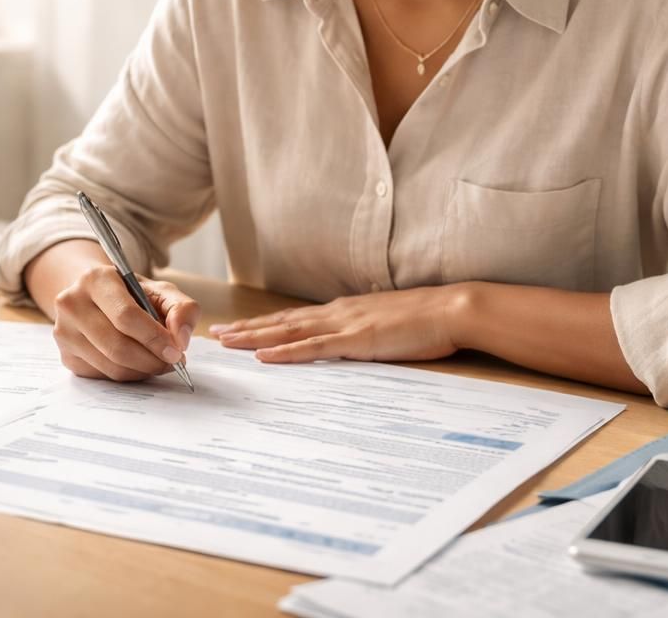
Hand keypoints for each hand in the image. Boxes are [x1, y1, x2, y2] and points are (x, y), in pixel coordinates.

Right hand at [49, 265, 198, 381]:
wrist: (95, 297)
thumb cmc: (131, 295)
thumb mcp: (160, 291)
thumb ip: (181, 308)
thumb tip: (180, 339)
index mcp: (95, 279)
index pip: (126, 316)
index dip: (155, 338)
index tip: (177, 352)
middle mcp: (72, 304)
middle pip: (118, 346)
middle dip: (152, 360)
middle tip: (173, 362)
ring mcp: (65, 332)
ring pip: (112, 367)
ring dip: (143, 371)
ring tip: (159, 362)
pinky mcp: (66, 356)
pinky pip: (104, 376)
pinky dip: (128, 375)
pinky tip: (138, 363)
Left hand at [209, 285, 468, 362]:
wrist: (451, 309)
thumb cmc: (426, 321)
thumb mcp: (388, 327)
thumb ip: (365, 334)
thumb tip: (352, 344)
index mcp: (344, 311)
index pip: (294, 319)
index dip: (263, 325)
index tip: (237, 329)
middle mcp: (336, 313)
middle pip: (281, 322)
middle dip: (246, 329)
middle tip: (216, 335)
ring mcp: (344, 324)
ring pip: (287, 331)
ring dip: (253, 337)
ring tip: (226, 342)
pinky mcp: (355, 339)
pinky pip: (312, 347)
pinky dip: (285, 352)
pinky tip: (263, 357)